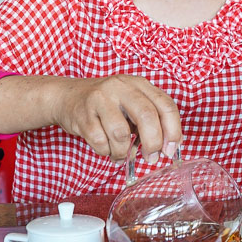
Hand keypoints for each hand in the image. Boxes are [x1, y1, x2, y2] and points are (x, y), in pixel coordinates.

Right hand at [55, 75, 181, 162]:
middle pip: (147, 116)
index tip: (171, 149)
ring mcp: (100, 100)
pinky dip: (107, 152)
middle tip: (152, 157)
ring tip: (120, 152)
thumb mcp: (132, 104)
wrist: (67, 96)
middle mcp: (120, 87)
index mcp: (138, 84)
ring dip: (123, 151)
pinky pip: (101, 143)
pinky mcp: (83, 115)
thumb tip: (172, 145)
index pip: (166, 105)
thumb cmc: (107, 105)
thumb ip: (153, 120)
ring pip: (121, 134)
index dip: (173, 130)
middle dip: (153, 143)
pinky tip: (106, 148)